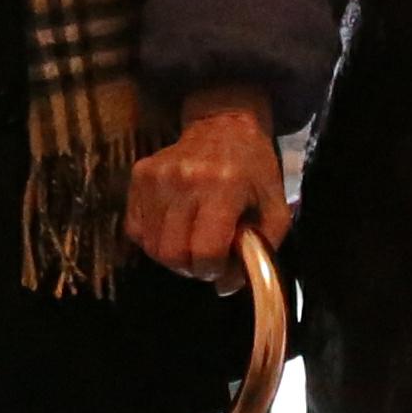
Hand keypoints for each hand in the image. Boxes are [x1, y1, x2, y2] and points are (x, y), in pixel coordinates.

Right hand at [127, 85, 290, 282]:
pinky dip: (154, 239)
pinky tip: (174, 228)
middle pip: (172, 254)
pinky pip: (136, 229)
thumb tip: (223, 287)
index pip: (205, 251)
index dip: (213, 270)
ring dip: (172, 256)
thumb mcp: (275, 209)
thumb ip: (259, 252)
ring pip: (151, 246)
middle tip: (205, 259)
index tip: (221, 265)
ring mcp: (157, 176)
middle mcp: (185, 179)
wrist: (224, 125)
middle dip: (190, 268)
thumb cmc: (254, 171)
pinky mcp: (139, 175)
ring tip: (191, 242)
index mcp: (224, 185)